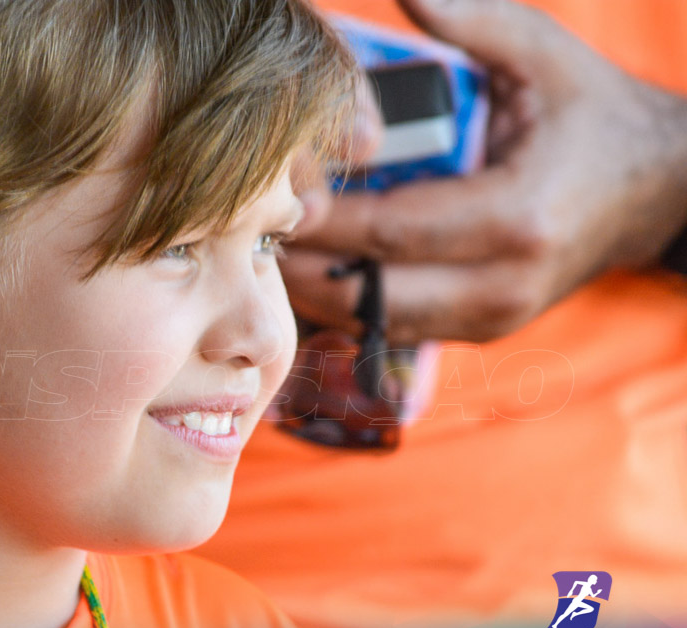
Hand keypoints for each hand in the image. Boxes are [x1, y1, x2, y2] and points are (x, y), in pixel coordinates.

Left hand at [285, 0, 686, 341]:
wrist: (656, 190)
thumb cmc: (593, 118)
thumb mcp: (543, 56)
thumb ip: (473, 25)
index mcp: (514, 219)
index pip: (388, 232)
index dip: (322, 219)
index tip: (271, 195)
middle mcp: (501, 285)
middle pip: (368, 292)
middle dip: (302, 263)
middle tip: (250, 230)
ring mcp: (493, 317)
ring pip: (373, 320)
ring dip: (316, 289)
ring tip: (271, 249)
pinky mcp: (483, 328)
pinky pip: (394, 325)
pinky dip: (346, 299)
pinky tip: (315, 265)